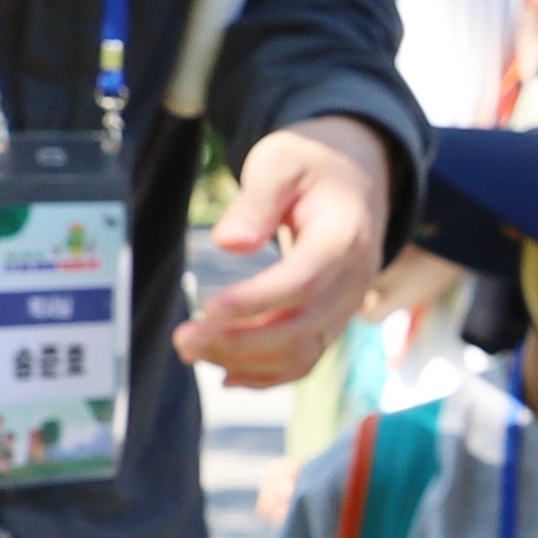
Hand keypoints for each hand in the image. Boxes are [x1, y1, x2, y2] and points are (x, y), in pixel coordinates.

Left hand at [179, 122, 397, 382]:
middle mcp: (354, 281)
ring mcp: (348, 307)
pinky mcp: (334, 321)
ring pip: (301, 354)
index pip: (302, 282)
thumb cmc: (310, 166)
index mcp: (345, 237)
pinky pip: (304, 361)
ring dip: (244, 362)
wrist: (356, 178)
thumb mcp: (280, 163)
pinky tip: (224, 372)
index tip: (206, 308)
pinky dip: (265, 375)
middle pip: (300, 330)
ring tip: (192, 349)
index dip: (255, 302)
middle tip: (181, 338)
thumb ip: (255, 201)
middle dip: (237, 342)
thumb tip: (228, 243)